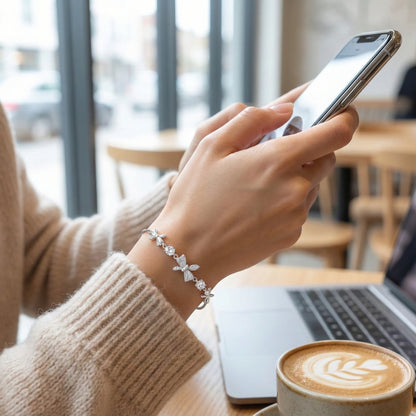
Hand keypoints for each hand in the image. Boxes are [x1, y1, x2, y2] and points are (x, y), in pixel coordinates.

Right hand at [130, 101, 357, 317]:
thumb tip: (284, 111)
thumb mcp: (211, 145)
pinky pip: (300, 208)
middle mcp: (295, 189)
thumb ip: (251, 119)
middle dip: (308, 149)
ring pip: (312, 184)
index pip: (337, 132)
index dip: (344, 118)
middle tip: (274, 153)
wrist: (190, 252)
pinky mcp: (291, 234)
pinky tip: (256, 206)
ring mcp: (296, 215)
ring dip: (295, 176)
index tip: (341, 113)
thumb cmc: (195, 198)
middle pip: (325, 158)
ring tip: (257, 184)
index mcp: (278, 160)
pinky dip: (287, 200)